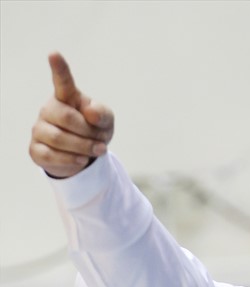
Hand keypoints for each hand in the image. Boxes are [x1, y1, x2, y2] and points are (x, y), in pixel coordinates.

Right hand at [29, 53, 113, 177]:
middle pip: (67, 118)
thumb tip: (90, 113)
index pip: (62, 81)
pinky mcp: (36, 149)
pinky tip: (82, 160)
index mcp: (66, 97)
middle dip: (88, 133)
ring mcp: (40, 129)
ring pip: (58, 139)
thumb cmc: (93, 131)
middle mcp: (49, 110)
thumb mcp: (106, 122)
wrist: (83, 157)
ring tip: (97, 151)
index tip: (54, 54)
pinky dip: (71, 160)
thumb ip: (102, 113)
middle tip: (102, 143)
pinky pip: (50, 156)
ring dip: (83, 148)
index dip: (59, 68)